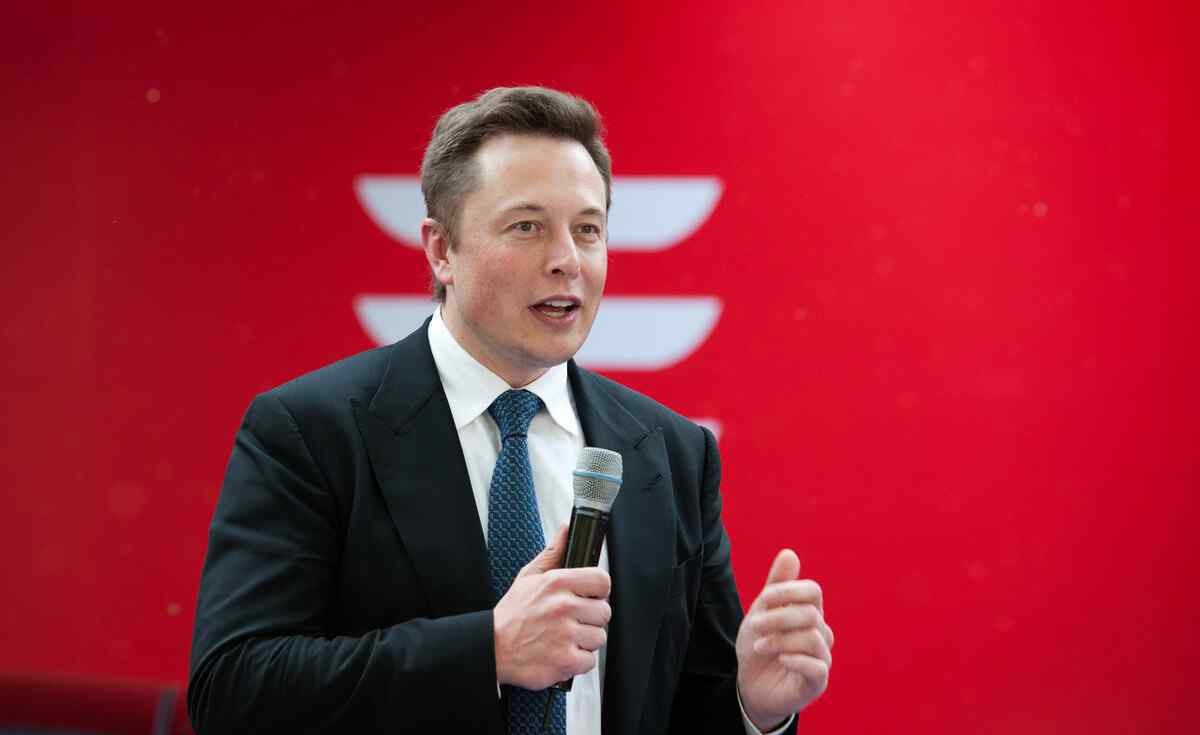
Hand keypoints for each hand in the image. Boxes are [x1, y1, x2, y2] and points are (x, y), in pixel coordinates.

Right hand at [493, 525, 612, 689]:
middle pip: (604, 612)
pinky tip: (562, 653)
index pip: (602, 581)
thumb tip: (566, 528)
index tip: (589, 597)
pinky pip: (590, 660)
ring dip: (585, 640)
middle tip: (572, 621)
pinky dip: (578, 661)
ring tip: (564, 638)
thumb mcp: (529, 576)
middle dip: (590, 618)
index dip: (598, 591)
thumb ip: (552, 552)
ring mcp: (565, 635)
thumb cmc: (512, 614)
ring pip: (599, 637)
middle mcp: (563, 607)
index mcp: (557, 583)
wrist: (492, 648)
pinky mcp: (566, 660)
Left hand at [735, 549, 833, 730]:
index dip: (789, 590)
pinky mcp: (818, 681)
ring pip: (812, 638)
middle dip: (777, 617)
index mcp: (809, 613)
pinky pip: (817, 666)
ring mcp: (822, 658)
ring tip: (759, 646)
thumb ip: (776, 586)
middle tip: (754, 626)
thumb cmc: (759, 647)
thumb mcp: (761, 613)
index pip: (813, 591)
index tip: (764, 598)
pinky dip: (795, 660)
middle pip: (810, 614)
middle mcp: (821, 633)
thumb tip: (789, 553)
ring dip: (780, 640)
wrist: (750, 686)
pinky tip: (780, 660)